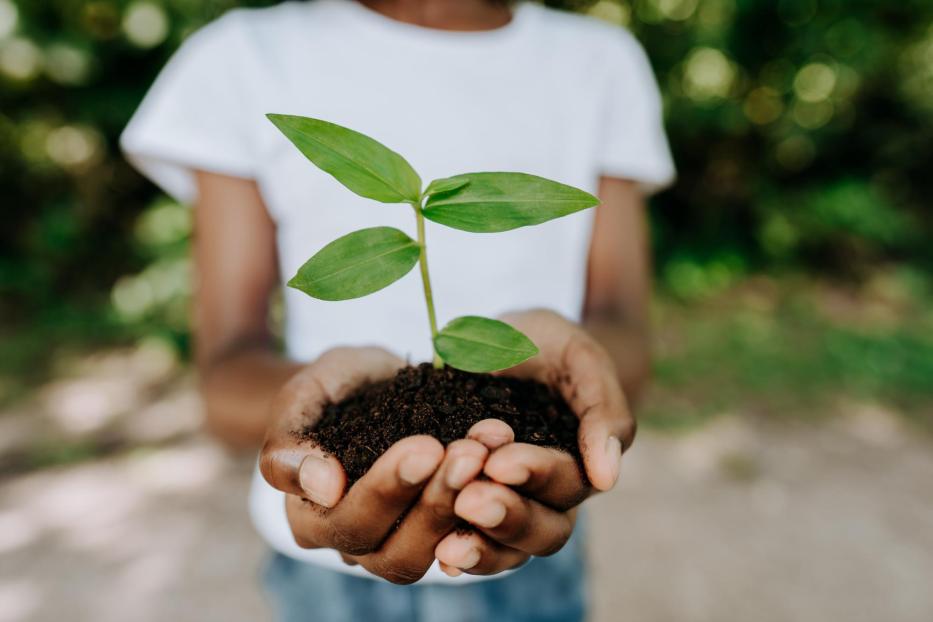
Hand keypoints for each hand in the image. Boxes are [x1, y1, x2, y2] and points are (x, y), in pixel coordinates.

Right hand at [260, 347, 490, 583]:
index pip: (347, 522)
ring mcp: (397, 543)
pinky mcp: (439, 532)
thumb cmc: (335, 386)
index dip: (388, 490)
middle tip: (469, 453)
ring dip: (465, 506)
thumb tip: (324, 488)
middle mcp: (352, 543)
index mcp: (309, 516)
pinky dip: (489, 509)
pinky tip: (507, 468)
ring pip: (433, 553)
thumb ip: (294, 438)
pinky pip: (467, 541)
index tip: (426, 446)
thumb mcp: (306, 393)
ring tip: (486, 457)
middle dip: (435, 501)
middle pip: (393, 552)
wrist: (374, 383)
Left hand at [435, 310, 636, 575]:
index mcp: (581, 460)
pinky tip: (438, 556)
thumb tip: (607, 478)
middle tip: (469, 500)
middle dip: (507, 515)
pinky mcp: (470, 507)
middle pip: (545, 530)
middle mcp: (551, 495)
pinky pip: (472, 545)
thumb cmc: (545, 344)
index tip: (499, 461)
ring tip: (448, 544)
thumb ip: (601, 408)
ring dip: (482, 548)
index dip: (536, 474)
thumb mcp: (578, 356)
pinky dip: (458, 554)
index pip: (568, 482)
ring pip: (510, 550)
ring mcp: (512, 505)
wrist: (497, 343)